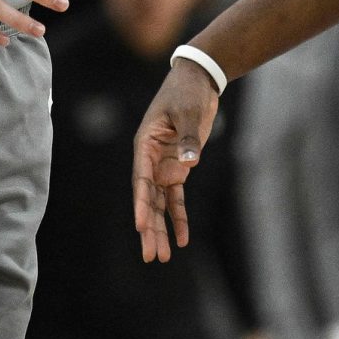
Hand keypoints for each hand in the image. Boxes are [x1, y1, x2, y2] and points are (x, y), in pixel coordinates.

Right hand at [132, 58, 222, 262]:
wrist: (197, 82)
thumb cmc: (187, 93)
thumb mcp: (188, 111)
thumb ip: (189, 136)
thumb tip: (191, 161)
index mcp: (145, 145)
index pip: (141, 180)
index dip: (141, 204)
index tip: (141, 226)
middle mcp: (150, 160)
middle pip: (148, 200)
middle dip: (149, 229)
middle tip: (151, 256)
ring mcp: (164, 166)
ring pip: (159, 204)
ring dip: (161, 229)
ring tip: (164, 257)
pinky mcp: (178, 168)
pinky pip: (176, 198)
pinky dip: (179, 217)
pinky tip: (183, 238)